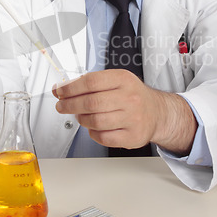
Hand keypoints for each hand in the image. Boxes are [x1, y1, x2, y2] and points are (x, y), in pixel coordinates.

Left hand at [52, 69, 196, 153]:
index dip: (70, 87)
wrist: (157, 112)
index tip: (60, 91)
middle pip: (91, 102)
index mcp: (123, 79)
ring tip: (79, 115)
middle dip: (70, 105)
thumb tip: (62, 89)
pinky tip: (94, 127)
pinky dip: (93, 133)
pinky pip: (103, 137)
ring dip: (81, 119)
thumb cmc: (132, 95)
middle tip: (61, 105)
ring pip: (95, 121)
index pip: (91, 82)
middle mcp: (130, 98)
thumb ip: (90, 83)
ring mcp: (132, 118)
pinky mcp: (132, 136)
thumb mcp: (116, 80)